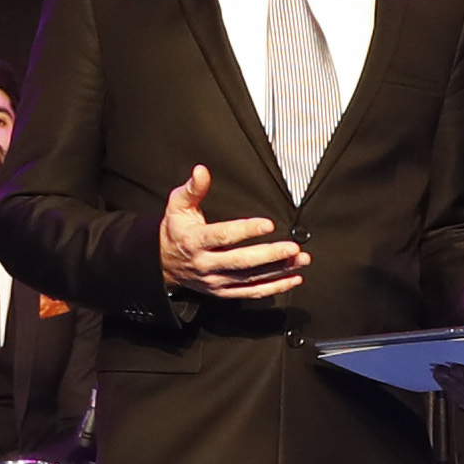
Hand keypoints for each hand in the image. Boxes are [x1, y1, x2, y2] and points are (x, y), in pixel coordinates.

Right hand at [158, 163, 304, 308]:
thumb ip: (193, 189)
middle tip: (293, 247)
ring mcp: (216, 281)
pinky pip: (251, 292)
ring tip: (300, 260)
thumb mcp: (178, 206)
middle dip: (270, 255)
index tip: (268, 224)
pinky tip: (292, 279)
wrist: (163, 265)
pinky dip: (274, 287)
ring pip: (251, 278)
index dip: (247, 230)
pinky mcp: (224, 292)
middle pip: (242, 261)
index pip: (223, 236)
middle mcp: (206, 264)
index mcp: (195, 241)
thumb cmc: (176, 231)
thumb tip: (202, 170)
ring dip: (278, 270)